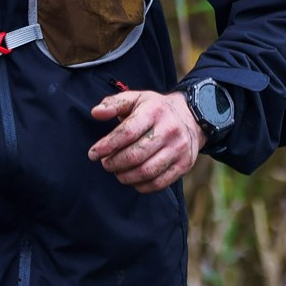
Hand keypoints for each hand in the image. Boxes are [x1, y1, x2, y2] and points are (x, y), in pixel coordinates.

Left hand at [88, 87, 204, 192]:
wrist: (192, 117)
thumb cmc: (156, 110)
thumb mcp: (136, 99)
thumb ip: (114, 104)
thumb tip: (96, 113)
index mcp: (155, 111)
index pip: (127, 132)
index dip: (107, 146)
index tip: (93, 153)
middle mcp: (170, 129)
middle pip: (135, 155)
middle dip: (114, 163)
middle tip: (106, 163)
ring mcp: (179, 148)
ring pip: (146, 172)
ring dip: (125, 176)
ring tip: (117, 171)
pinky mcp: (184, 164)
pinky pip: (158, 183)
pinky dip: (140, 185)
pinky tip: (132, 178)